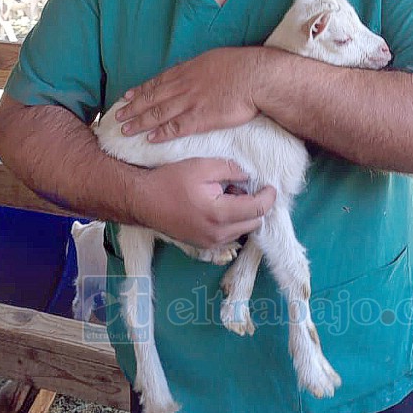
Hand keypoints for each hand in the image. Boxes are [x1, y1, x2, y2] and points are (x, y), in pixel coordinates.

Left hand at [115, 47, 264, 140]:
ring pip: (158, 113)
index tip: (126, 96)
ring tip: (125, 129)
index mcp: (188, 70)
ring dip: (140, 122)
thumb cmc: (241, 66)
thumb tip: (196, 69)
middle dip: (133, 107)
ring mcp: (190, 102)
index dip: (140, 90)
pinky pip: (176, 128)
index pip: (157, 82)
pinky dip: (161, 134)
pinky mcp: (201, 118)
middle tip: (117, 116)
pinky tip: (150, 139)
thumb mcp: (214, 58)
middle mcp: (184, 86)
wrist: (254, 76)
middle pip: (152, 98)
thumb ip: (201, 67)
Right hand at [135, 158, 275, 247]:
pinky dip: (231, 221)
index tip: (270, 186)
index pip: (257, 210)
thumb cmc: (171, 181)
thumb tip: (249, 176)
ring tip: (227, 194)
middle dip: (255, 205)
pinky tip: (218, 205)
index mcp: (220, 215)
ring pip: (242, 230)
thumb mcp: (203, 166)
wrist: (142, 200)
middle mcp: (217, 235)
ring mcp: (209, 243)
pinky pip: (228, 235)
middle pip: (254, 223)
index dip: (268, 197)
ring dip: (243, 214)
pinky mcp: (203, 245)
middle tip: (241, 186)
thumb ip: (231, 170)